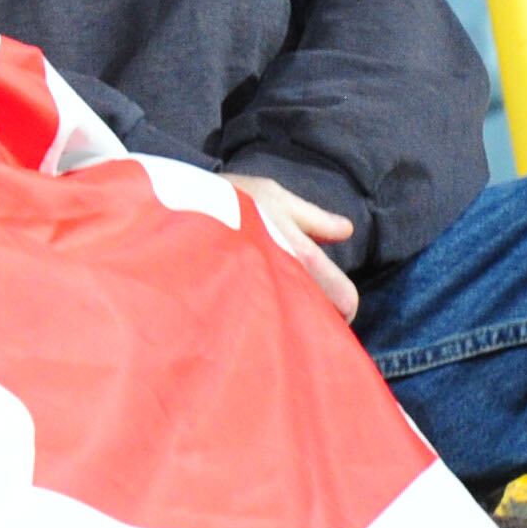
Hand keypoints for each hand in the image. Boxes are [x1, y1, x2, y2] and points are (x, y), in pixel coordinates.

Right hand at [225, 175, 358, 321]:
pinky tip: (252, 313)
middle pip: (320, 321)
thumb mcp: (274, 197)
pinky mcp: (237, 310)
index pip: (344, 298)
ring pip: (294, 328)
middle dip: (316, 319)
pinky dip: (266, 326)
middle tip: (301, 309)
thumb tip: (347, 230)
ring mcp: (262, 301)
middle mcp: (287, 283)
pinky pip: (264, 331)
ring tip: (274, 309)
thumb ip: (314, 218)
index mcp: (303, 257)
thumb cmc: (230, 199)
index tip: (335, 308)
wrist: (179, 211)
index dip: (345, 307)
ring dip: (290, 322)